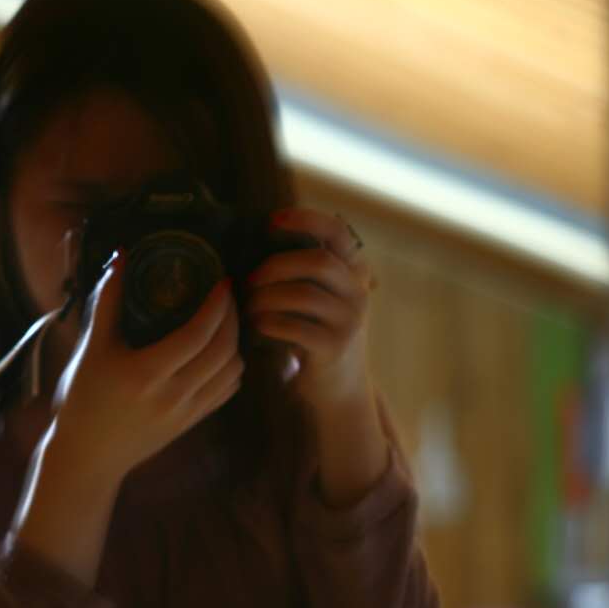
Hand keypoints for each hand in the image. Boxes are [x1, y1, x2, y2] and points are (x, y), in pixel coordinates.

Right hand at [49, 250, 244, 481]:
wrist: (88, 455)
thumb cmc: (83, 400)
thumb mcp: (91, 348)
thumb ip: (107, 301)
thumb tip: (121, 257)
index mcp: (147, 373)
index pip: (199, 333)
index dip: (217, 304)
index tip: (221, 280)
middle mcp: (173, 395)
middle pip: (224, 349)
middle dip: (232, 317)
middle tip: (226, 295)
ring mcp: (187, 412)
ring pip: (232, 371)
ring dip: (236, 341)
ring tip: (225, 320)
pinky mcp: (192, 423)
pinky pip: (227, 391)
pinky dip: (232, 367)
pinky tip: (221, 351)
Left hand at [245, 207, 376, 411]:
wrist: (340, 388)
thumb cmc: (318, 334)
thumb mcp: (321, 298)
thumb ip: (303, 272)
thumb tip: (255, 244)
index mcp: (354, 272)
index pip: (337, 232)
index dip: (306, 219)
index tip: (273, 220)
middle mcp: (358, 292)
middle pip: (317, 261)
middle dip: (276, 266)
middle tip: (251, 280)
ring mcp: (350, 320)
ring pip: (304, 294)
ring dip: (267, 298)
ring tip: (249, 308)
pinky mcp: (335, 347)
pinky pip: (296, 327)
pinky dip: (270, 323)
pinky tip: (258, 326)